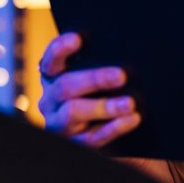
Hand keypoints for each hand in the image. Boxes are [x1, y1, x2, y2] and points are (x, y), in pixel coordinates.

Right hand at [37, 32, 140, 146]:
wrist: (103, 132)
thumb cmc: (100, 94)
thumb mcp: (93, 80)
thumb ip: (99, 65)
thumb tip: (126, 49)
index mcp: (53, 78)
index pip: (51, 60)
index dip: (60, 49)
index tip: (78, 38)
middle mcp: (50, 100)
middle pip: (65, 86)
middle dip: (94, 79)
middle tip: (121, 75)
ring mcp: (59, 123)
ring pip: (74, 112)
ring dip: (104, 106)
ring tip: (130, 103)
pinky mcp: (75, 143)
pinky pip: (92, 137)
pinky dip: (114, 127)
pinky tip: (132, 119)